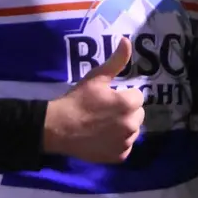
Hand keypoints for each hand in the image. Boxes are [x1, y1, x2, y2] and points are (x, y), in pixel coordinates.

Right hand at [43, 37, 144, 163]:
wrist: (59, 127)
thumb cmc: (78, 100)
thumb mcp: (96, 77)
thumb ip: (116, 60)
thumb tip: (127, 40)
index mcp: (128, 103)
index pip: (137, 96)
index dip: (123, 95)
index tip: (109, 97)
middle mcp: (131, 125)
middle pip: (138, 114)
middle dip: (127, 110)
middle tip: (106, 110)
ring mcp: (125, 142)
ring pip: (133, 130)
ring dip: (124, 127)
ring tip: (104, 124)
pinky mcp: (119, 157)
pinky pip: (125, 147)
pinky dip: (118, 143)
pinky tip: (103, 138)